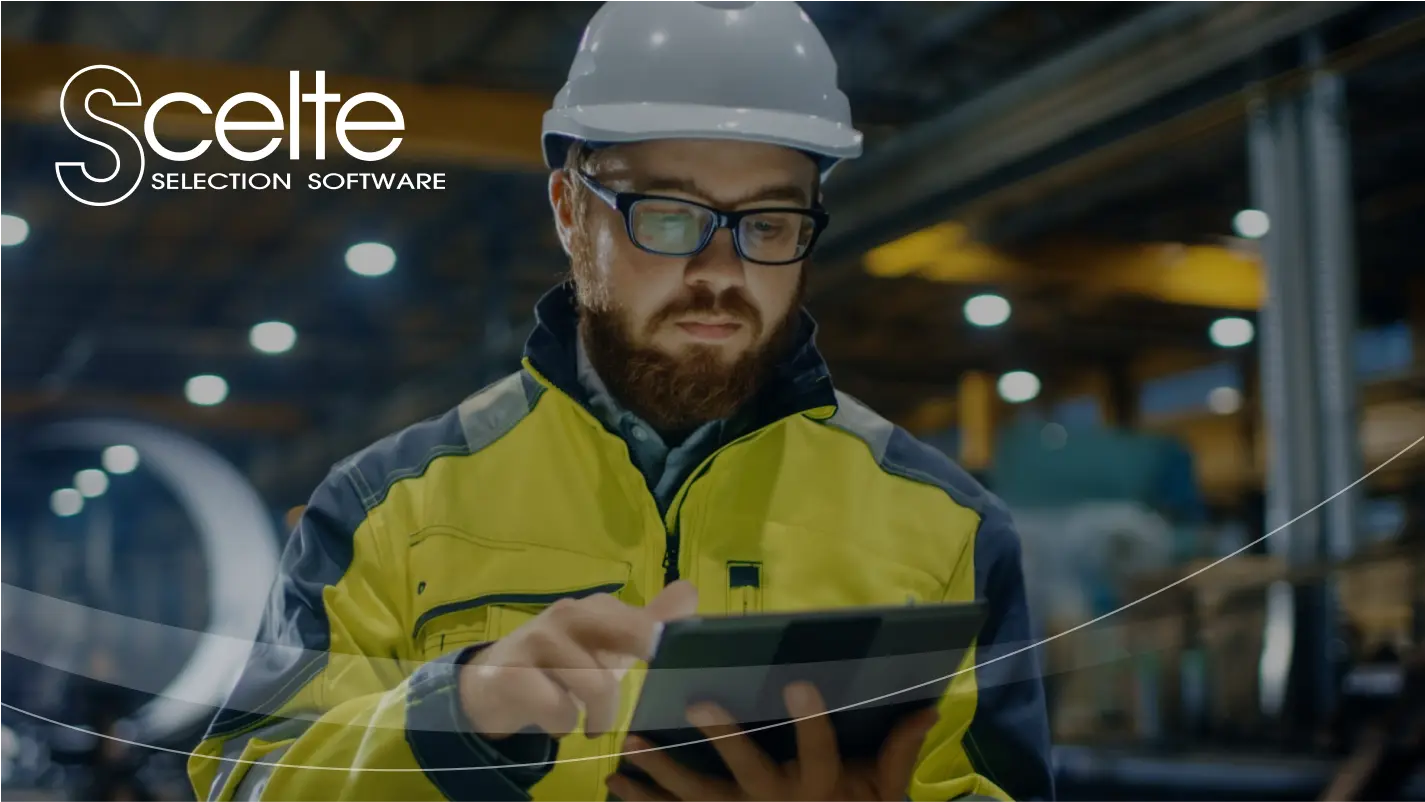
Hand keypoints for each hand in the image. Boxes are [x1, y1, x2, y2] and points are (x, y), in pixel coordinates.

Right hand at [458, 581, 698, 738]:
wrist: (492, 684)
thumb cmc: (563, 664)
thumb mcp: (608, 646)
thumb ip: (649, 622)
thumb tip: (690, 591)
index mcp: (597, 607)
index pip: (646, 623)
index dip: (664, 648)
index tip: (671, 669)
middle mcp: (568, 614)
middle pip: (630, 639)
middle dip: (643, 672)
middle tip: (629, 705)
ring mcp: (537, 640)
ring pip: (597, 686)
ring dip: (599, 717)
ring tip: (589, 724)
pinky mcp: (511, 673)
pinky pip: (559, 710)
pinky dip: (563, 725)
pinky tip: (555, 722)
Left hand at [607, 682, 938, 801]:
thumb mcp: (884, 794)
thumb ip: (898, 752)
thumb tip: (926, 707)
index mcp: (821, 787)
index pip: (820, 751)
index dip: (812, 721)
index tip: (799, 682)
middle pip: (750, 772)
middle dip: (724, 739)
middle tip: (698, 701)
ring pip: (699, 798)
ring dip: (662, 771)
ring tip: (632, 741)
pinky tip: (616, 784)